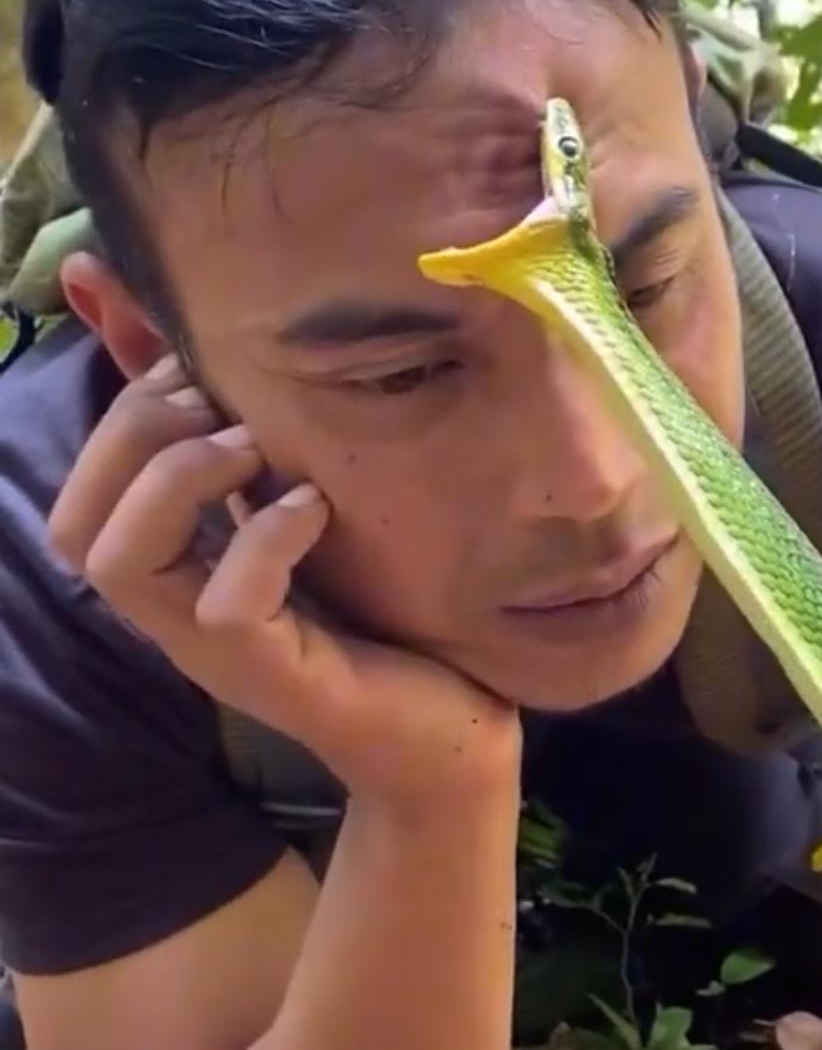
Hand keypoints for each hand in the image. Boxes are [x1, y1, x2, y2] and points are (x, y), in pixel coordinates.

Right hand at [48, 354, 519, 813]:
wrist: (452, 734)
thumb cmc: (387, 620)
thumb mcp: (313, 529)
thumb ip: (267, 476)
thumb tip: (249, 388)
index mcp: (184, 577)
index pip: (80, 509)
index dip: (118, 425)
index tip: (195, 376)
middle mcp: (182, 617)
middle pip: (80, 527)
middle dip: (135, 435)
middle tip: (219, 405)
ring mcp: (222, 653)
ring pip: (126, 563)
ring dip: (182, 478)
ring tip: (254, 448)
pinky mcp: (279, 678)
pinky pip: (228, 607)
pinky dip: (266, 537)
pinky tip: (316, 507)